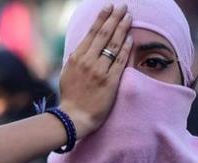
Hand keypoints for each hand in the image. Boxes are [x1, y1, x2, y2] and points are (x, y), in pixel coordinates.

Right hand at [57, 3, 133, 136]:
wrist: (75, 117)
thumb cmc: (71, 96)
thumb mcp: (68, 73)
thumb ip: (75, 59)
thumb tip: (81, 48)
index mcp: (77, 57)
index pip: (92, 33)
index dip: (102, 18)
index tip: (109, 8)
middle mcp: (88, 61)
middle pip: (105, 34)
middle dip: (115, 18)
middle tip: (123, 7)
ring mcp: (100, 71)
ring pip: (113, 45)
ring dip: (122, 29)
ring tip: (129, 17)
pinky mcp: (110, 82)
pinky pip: (119, 61)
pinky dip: (125, 48)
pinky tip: (130, 38)